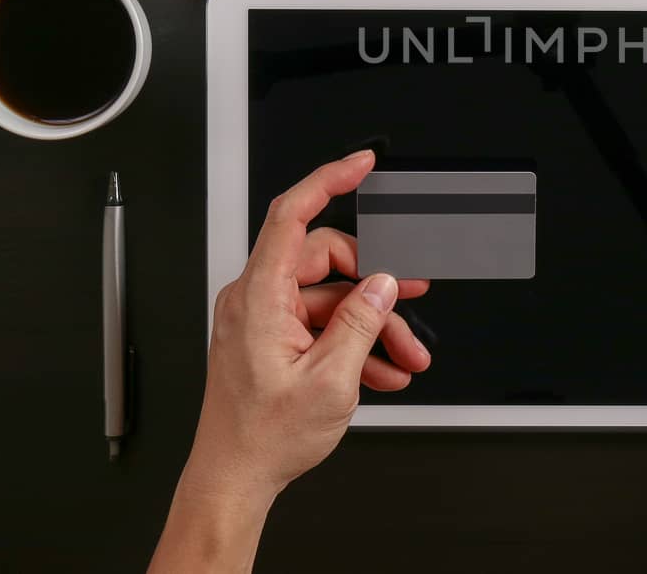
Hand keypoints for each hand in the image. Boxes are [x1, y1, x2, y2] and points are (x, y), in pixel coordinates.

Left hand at [151, 150, 431, 572]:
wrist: (234, 479)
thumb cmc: (260, 438)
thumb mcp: (330, 380)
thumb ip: (360, 322)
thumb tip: (383, 285)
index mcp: (259, 297)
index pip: (291, 215)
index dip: (327, 181)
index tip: (359, 165)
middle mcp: (256, 299)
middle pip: (328, 261)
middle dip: (376, 286)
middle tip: (413, 300)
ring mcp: (264, 319)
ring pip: (332, 298)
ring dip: (373, 326)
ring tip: (406, 357)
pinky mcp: (272, 338)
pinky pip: (321, 324)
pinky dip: (354, 343)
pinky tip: (383, 370)